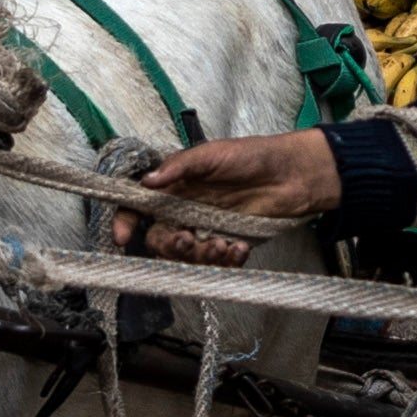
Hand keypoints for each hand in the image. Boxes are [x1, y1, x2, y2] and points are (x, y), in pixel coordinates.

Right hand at [113, 128, 338, 263]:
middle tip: (189, 240)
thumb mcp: (211, 155)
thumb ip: (179, 168)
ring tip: (223, 246)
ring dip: (201, 256)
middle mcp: (185, 210)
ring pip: (187, 255)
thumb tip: (147, 181)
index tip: (124, 237)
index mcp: (174, 187)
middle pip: (161, 239)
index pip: (140, 207)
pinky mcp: (228, 242)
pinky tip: (240, 249)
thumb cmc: (251, 156)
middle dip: (171, 246)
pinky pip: (216, 262)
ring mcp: (206, 228)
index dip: (127, 222)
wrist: (293, 173)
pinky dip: (225, 261)